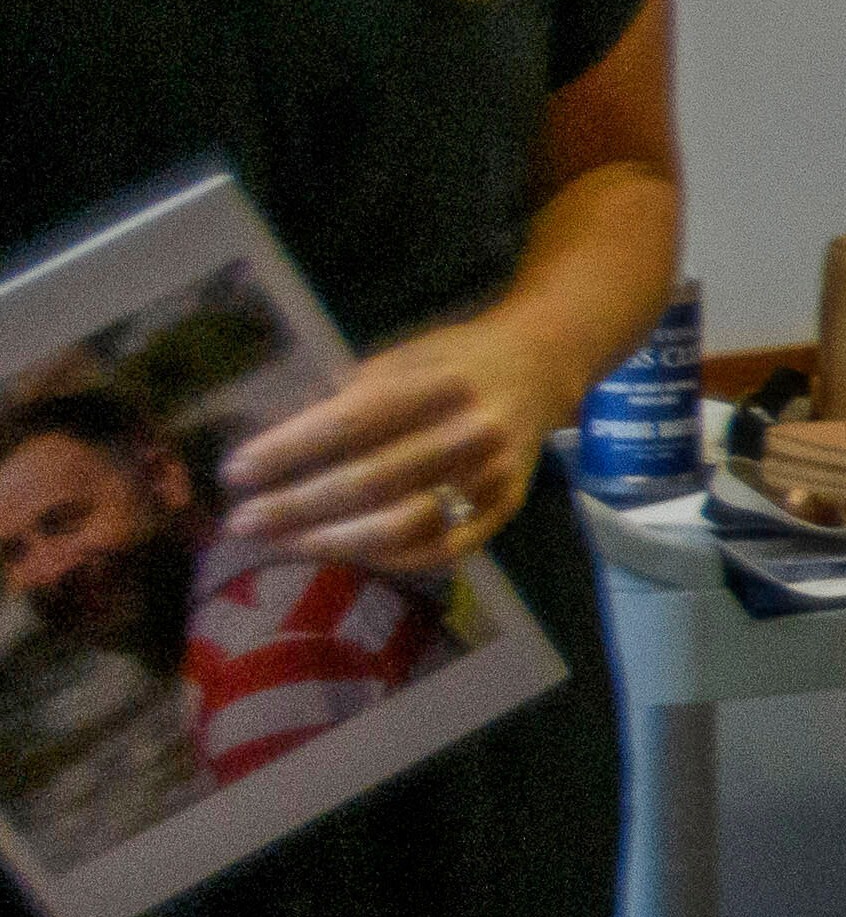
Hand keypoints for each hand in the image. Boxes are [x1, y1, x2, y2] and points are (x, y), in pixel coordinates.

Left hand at [219, 325, 540, 576]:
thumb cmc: (451, 361)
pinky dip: (384, 557)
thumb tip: (270, 448)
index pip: (348, 424)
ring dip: (333, 540)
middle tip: (243, 521)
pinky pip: (438, 550)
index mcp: (438, 384)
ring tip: (282, 543)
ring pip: (402, 524)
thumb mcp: (396, 358)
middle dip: (296, 506)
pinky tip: (342, 553)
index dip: (287, 452)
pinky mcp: (504, 510)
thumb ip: (341, 399)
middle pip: (369, 481)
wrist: (538, 368)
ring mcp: (492, 477)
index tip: (236, 473)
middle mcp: (471, 433)